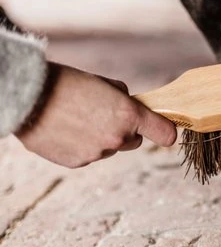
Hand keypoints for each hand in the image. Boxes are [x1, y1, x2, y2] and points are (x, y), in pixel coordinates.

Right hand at [15, 62, 176, 167]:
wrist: (26, 98)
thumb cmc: (65, 83)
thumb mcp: (104, 83)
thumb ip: (123, 99)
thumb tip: (130, 106)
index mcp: (128, 115)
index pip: (164, 133)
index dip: (166, 131)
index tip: (168, 131)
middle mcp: (117, 138)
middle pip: (134, 141)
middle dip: (125, 131)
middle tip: (104, 116)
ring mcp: (97, 154)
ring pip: (109, 148)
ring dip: (100, 138)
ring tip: (77, 120)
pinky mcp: (78, 163)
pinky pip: (89, 155)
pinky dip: (82, 146)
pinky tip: (66, 130)